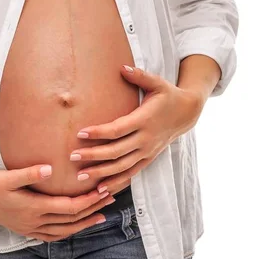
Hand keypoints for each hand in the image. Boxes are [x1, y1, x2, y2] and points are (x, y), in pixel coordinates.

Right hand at [0, 164, 115, 241]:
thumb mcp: (7, 176)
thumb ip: (29, 173)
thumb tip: (50, 169)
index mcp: (33, 207)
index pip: (69, 207)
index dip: (88, 201)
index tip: (103, 190)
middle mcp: (34, 221)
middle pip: (71, 220)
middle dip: (92, 209)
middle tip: (110, 199)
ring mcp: (30, 228)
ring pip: (64, 231)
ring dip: (84, 224)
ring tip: (100, 217)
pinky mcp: (25, 229)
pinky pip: (52, 236)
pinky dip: (67, 232)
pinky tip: (74, 228)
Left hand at [70, 64, 205, 193]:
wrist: (187, 113)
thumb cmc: (168, 95)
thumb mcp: (157, 83)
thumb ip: (139, 76)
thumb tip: (122, 67)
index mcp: (144, 120)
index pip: (118, 130)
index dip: (99, 133)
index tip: (80, 134)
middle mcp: (145, 139)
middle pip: (116, 152)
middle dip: (93, 156)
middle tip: (72, 157)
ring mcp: (147, 152)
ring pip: (122, 167)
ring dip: (101, 174)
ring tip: (80, 177)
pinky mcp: (148, 159)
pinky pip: (130, 174)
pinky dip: (116, 183)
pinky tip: (101, 190)